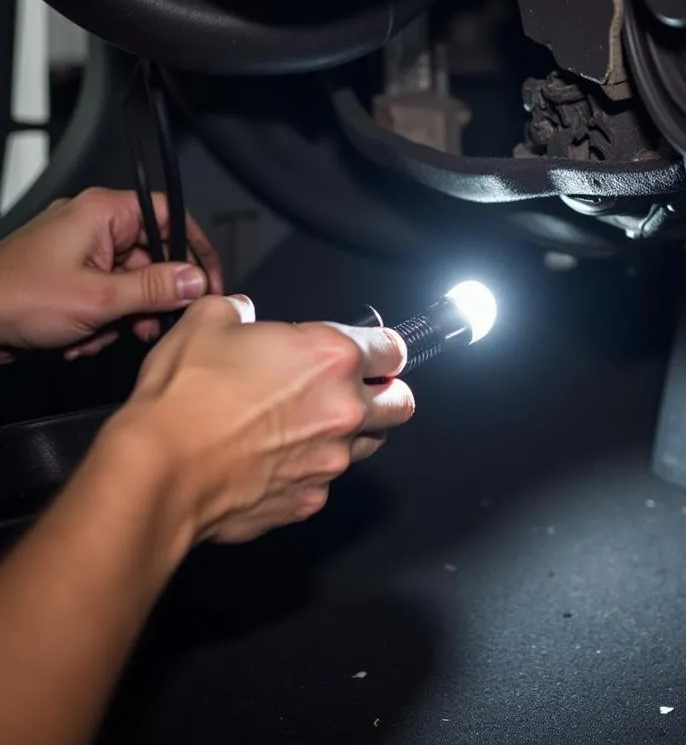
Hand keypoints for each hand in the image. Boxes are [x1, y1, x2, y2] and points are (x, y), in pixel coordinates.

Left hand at [0, 187, 221, 359]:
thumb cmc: (15, 298)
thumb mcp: (98, 299)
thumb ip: (155, 289)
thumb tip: (197, 281)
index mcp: (102, 212)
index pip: (169, 216)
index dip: (195, 249)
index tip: (208, 282)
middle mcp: (93, 225)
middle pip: (153, 255)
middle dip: (152, 296)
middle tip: (155, 323)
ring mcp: (79, 251)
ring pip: (131, 282)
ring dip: (124, 315)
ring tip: (106, 335)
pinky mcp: (69, 277)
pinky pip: (107, 295)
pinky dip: (102, 320)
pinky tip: (82, 337)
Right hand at [103, 294, 412, 543]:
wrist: (159, 470)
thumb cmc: (184, 396)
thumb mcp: (207, 321)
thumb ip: (239, 310)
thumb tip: (243, 313)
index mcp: (332, 357)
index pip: (394, 349)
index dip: (384, 349)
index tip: (373, 353)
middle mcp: (343, 410)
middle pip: (400, 403)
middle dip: (385, 394)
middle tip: (356, 390)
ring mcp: (329, 461)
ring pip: (369, 445)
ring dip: (353, 433)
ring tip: (311, 426)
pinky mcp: (307, 501)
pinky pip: (324, 484)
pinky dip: (310, 472)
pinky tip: (276, 462)